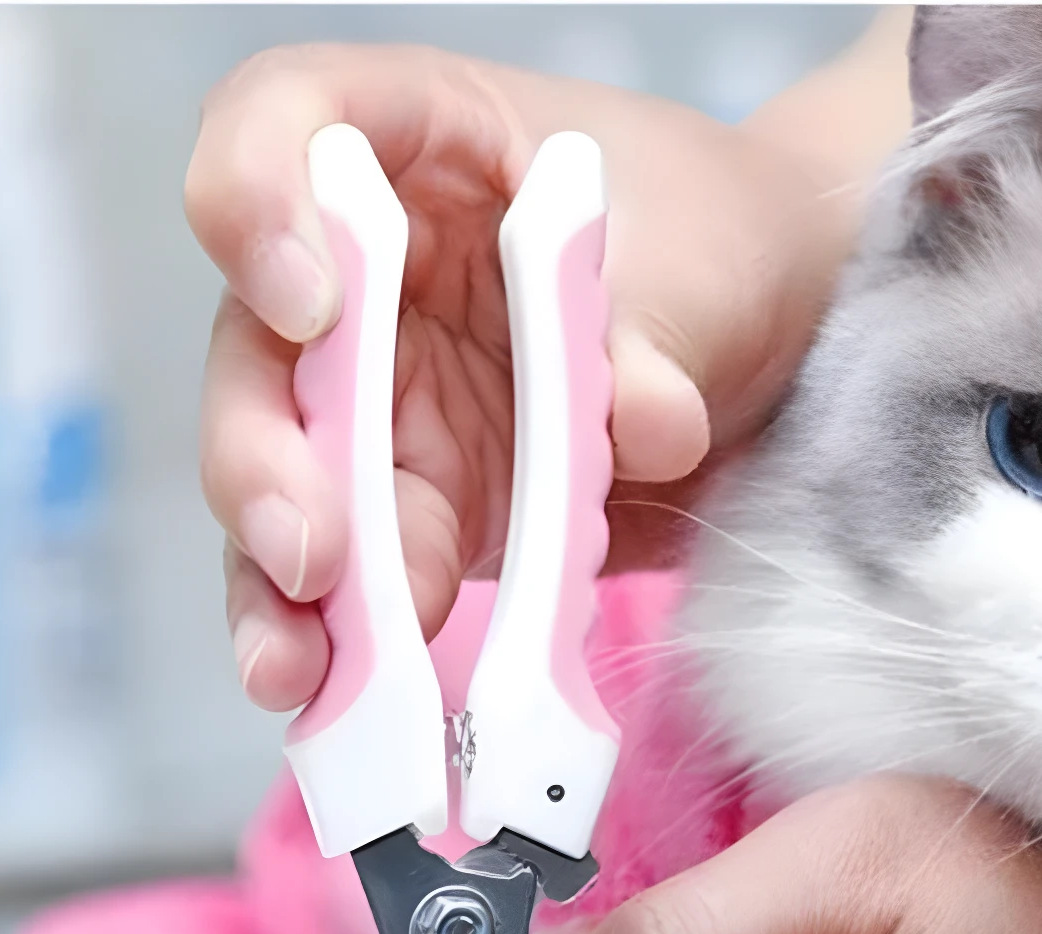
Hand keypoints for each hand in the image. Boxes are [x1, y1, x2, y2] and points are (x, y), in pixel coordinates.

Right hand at [187, 44, 847, 708]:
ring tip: (300, 668)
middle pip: (258, 346)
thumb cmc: (725, 242)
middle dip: (266, 458)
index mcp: (420, 143)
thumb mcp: (707, 260)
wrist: (784, 330)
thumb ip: (657, 334)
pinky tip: (340, 701)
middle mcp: (366, 271)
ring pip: (286, 486)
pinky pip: (357, 578)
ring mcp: (381, 400)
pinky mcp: (419, 508)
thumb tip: (639, 425)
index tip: (312, 302)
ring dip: (284, 585)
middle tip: (310, 551)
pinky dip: (347, 644)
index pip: (284, 123)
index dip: (258, 203)